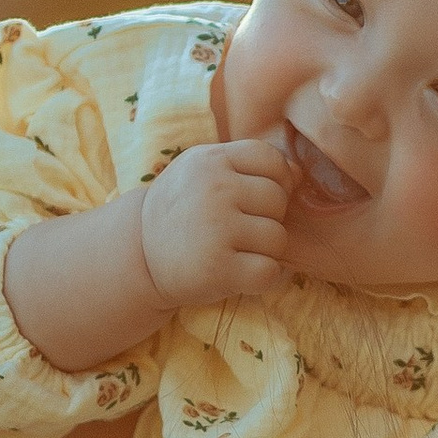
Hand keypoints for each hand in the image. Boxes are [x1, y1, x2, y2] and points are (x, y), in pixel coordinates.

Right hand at [138, 138, 290, 309]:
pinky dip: (266, 278)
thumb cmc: (182, 210)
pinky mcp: (218, 268)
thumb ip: (249, 167)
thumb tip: (299, 174)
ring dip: (266, 251)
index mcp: (210, 160)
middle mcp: (213, 190)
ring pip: (278, 238)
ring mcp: (216, 229)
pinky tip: (245, 273)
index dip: (275, 180)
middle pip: (279, 199)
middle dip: (268, 218)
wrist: (137, 255)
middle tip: (241, 230)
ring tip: (239, 251)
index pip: (270, 158)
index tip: (256, 198)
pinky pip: (270, 271)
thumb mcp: (203, 174)